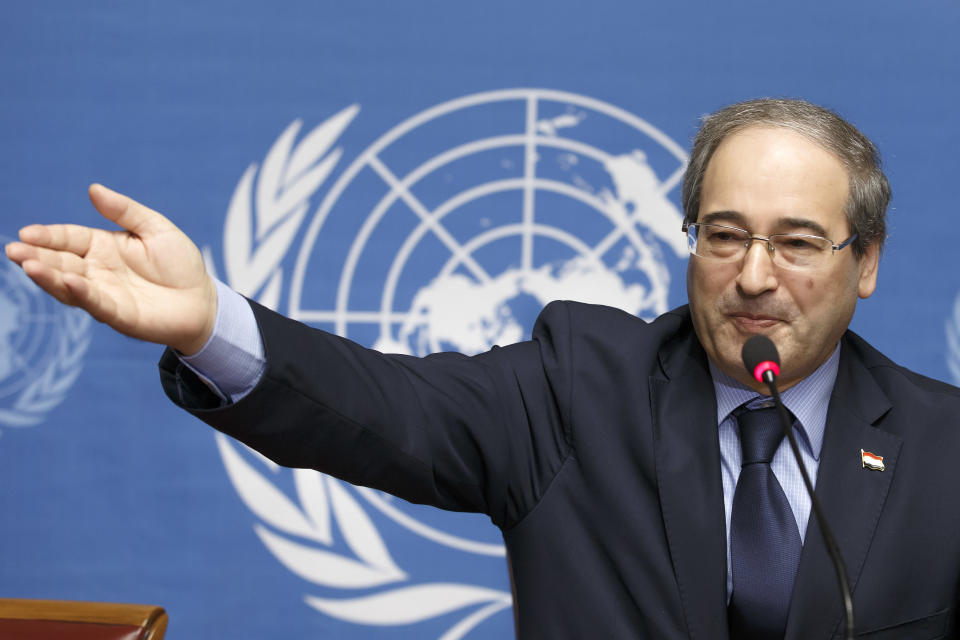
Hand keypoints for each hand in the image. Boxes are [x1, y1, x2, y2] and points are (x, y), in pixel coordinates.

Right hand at [4, 184, 217, 354]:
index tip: (26, 233)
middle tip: (14, 251)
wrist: (204, 299)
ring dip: (48, 277)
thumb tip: (93, 189)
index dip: (47, 236)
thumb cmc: (180, 264)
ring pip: (70, 285)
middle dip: (36, 257)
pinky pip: (97, 304)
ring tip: (29, 266)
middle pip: (60, 262)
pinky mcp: (120, 315)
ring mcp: (106, 294)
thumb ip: (124, 211)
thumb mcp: (155, 228)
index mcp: (103, 247)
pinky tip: (69, 283)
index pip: (68, 238)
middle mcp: (98, 271)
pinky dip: (83, 294)